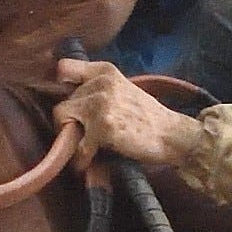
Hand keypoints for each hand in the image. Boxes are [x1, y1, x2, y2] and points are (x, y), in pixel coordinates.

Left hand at [53, 59, 203, 170]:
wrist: (172, 135)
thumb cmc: (147, 118)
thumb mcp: (122, 89)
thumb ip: (97, 88)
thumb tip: (67, 98)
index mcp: (104, 71)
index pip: (64, 69)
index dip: (59, 86)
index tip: (67, 103)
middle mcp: (100, 83)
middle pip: (62, 103)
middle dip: (69, 123)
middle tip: (81, 136)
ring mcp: (100, 104)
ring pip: (64, 122)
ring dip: (72, 140)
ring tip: (85, 148)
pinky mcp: (102, 127)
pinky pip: (78, 148)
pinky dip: (81, 160)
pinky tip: (88, 163)